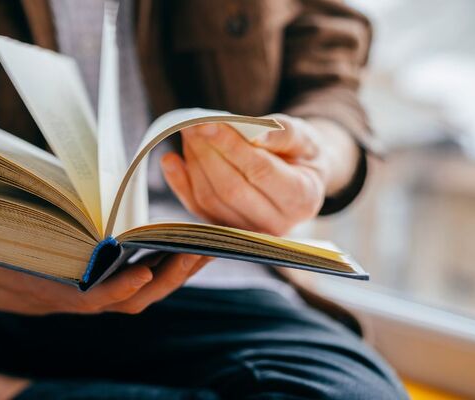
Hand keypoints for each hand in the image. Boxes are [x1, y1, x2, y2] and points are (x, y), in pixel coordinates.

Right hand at [0, 240, 209, 314]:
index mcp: (51, 294)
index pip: (86, 301)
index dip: (111, 292)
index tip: (137, 275)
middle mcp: (80, 296)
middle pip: (131, 297)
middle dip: (163, 280)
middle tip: (193, 251)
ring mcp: (99, 286)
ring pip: (148, 288)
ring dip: (177, 270)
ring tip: (205, 242)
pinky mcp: (110, 271)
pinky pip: (150, 272)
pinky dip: (171, 260)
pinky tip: (191, 238)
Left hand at [160, 114, 356, 235]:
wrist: (298, 178)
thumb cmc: (301, 154)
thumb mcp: (304, 137)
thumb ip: (283, 134)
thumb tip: (255, 134)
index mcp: (303, 199)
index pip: (260, 171)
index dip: (232, 147)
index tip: (208, 123)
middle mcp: (276, 224)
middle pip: (231, 188)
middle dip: (207, 153)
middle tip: (191, 124)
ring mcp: (247, 232)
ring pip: (210, 199)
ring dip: (194, 163)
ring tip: (187, 133)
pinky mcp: (225, 231)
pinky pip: (196, 209)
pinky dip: (180, 184)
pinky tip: (170, 160)